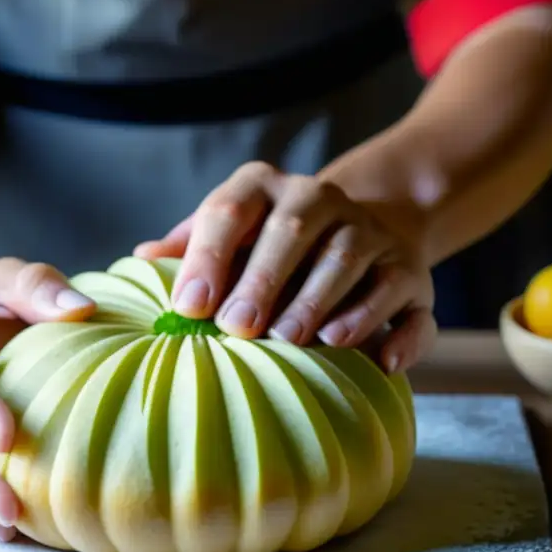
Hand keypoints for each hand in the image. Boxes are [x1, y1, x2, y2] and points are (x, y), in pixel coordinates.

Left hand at [134, 161, 436, 372]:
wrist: (369, 224)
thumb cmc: (274, 244)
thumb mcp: (231, 232)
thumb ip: (191, 245)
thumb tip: (140, 257)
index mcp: (265, 188)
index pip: (230, 212)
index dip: (208, 257)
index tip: (190, 307)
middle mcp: (321, 200)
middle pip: (294, 229)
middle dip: (264, 279)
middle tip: (239, 328)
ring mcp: (372, 235)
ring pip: (350, 259)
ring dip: (322, 301)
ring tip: (297, 342)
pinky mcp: (412, 274)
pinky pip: (408, 300)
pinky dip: (400, 332)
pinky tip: (381, 362)